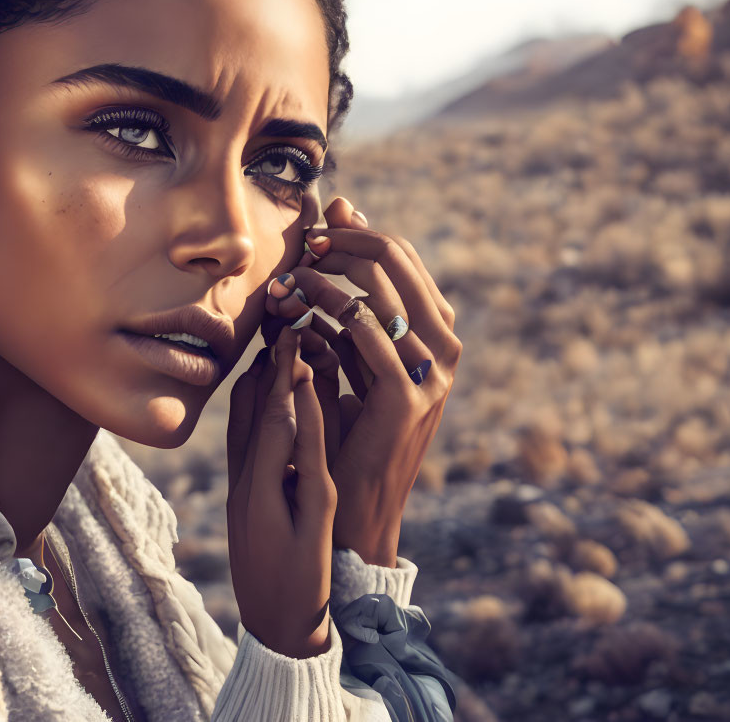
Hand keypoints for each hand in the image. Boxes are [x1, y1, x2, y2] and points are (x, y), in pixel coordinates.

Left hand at [226, 325, 337, 658]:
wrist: (275, 624)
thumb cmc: (305, 578)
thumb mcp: (315, 520)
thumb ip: (311, 460)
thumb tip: (309, 407)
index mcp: (261, 484)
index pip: (272, 413)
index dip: (284, 371)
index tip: (296, 331)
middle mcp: (242, 478)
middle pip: (249, 407)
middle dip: (267, 364)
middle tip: (283, 322)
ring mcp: (237, 485)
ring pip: (240, 419)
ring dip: (258, 381)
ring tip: (278, 346)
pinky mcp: (240, 492)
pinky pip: (242, 436)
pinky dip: (256, 405)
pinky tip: (271, 392)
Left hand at [262, 197, 461, 566]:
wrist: (359, 505)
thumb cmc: (350, 427)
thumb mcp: (352, 357)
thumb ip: (347, 305)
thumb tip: (336, 224)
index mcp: (437, 331)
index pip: (401, 255)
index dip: (355, 233)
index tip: (314, 231)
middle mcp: (445, 345)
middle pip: (395, 260)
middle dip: (342, 244)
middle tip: (301, 245)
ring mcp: (432, 372)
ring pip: (376, 292)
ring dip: (323, 278)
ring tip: (284, 280)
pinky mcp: (407, 397)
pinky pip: (364, 333)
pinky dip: (324, 311)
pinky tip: (292, 310)